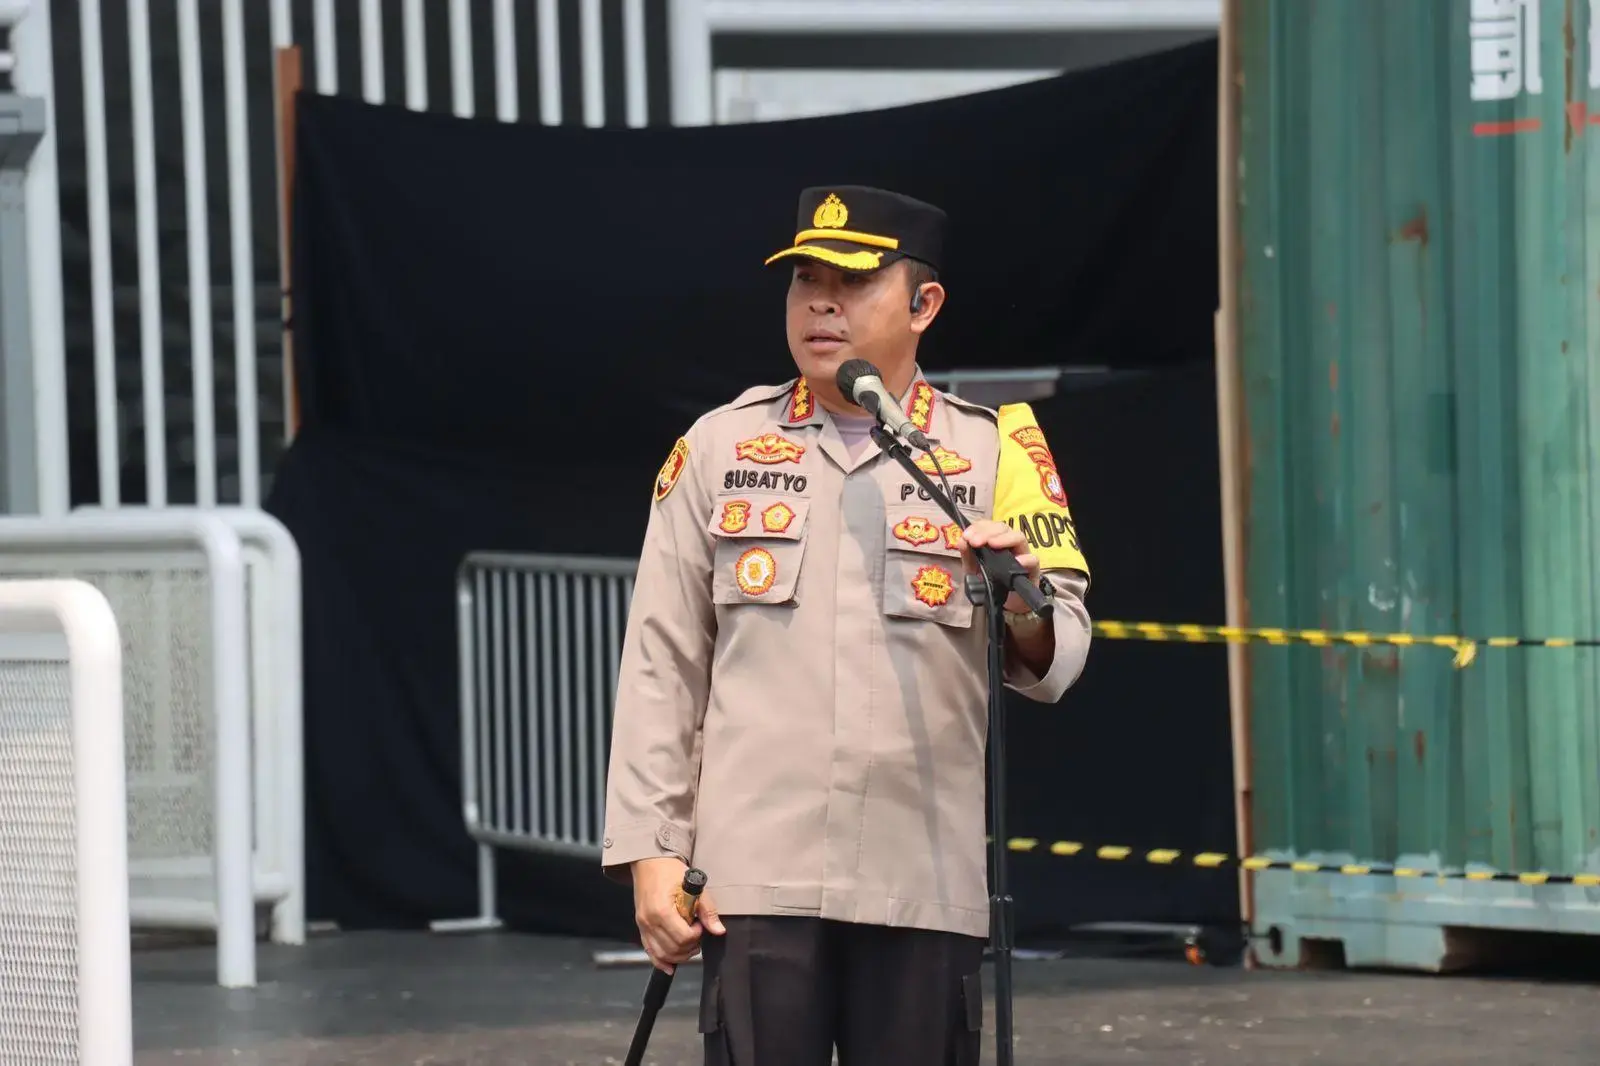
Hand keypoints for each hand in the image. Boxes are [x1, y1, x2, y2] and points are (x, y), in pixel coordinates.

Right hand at [631, 856, 725, 973]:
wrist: (649, 863)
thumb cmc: (670, 871)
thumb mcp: (694, 885)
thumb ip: (707, 910)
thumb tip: (718, 930)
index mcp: (662, 910)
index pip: (683, 937)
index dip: (697, 935)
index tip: (700, 924)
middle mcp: (650, 921)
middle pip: (673, 949)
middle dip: (690, 947)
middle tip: (698, 934)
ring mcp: (643, 926)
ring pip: (662, 954)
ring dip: (679, 955)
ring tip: (689, 944)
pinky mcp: (641, 927)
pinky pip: (650, 951)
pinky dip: (661, 961)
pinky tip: (671, 965)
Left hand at [954, 519, 1040, 613]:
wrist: (1007, 604)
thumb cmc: (992, 583)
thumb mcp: (974, 571)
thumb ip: (968, 556)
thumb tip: (962, 540)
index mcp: (995, 541)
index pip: (989, 526)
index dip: (978, 527)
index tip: (967, 535)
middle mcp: (1010, 545)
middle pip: (1003, 528)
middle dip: (988, 532)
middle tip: (975, 541)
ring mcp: (1023, 555)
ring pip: (1019, 537)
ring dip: (1004, 538)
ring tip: (992, 544)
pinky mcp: (1032, 570)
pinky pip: (1033, 560)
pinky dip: (1025, 558)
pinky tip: (1015, 561)